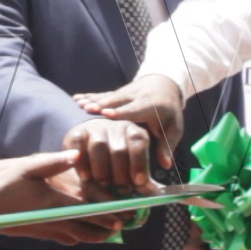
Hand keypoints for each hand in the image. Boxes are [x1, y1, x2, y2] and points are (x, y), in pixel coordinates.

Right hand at [0, 151, 124, 243]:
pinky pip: (68, 239)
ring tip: (111, 230)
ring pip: (80, 238)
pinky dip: (81, 236)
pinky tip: (86, 230)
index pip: (88, 212)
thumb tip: (77, 154)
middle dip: (109, 228)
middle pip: (89, 230)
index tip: (123, 215)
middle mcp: (55, 220)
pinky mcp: (43, 235)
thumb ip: (54, 162)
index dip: (108, 215)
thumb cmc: (6, 185)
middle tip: (125, 223)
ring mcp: (49, 230)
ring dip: (97, 235)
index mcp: (55, 202)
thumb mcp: (28, 167)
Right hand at [60, 118, 161, 192]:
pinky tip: (86, 177)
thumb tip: (154, 192)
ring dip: (102, 170)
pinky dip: (82, 164)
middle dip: (121, 173)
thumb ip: (143, 178)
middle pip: (119, 149)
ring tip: (105, 183)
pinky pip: (78, 147)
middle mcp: (116, 126)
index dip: (140, 163)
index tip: (139, 182)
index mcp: (134, 131)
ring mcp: (95, 128)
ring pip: (99, 147)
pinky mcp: (77, 133)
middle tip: (122, 189)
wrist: (90, 140)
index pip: (139, 142)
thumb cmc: (117, 157)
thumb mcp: (134, 163)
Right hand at [72, 75, 186, 170]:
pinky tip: (77, 99)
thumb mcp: (174, 128)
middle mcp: (137, 97)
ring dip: (94, 101)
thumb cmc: (169, 112)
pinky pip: (102, 94)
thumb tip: (166, 165)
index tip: (108, 115)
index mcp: (152, 105)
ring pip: (108, 96)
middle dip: (103, 105)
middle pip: (118, 100)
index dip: (121, 112)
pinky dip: (90, 97)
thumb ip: (167, 145)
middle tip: (88, 109)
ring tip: (81, 106)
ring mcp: (125, 93)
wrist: (165, 84)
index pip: (135, 109)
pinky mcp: (118, 93)